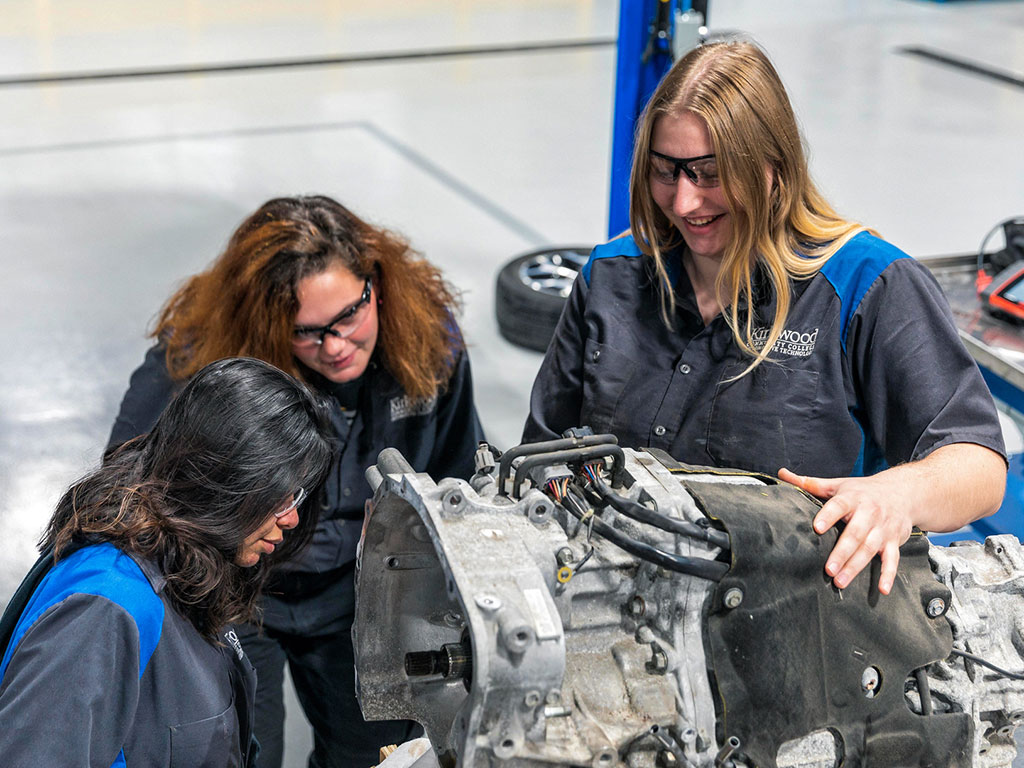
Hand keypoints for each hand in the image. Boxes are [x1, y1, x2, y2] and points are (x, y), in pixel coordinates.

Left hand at [777, 467, 913, 594]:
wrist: (902, 492)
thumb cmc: (862, 491)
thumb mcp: (837, 485)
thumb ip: (809, 483)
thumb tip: (781, 474)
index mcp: (852, 498)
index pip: (839, 506)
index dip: (828, 516)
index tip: (817, 528)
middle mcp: (870, 513)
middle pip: (855, 534)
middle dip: (841, 553)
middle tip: (828, 569)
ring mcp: (883, 528)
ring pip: (870, 548)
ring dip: (856, 566)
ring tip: (840, 581)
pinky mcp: (894, 541)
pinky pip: (892, 559)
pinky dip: (889, 574)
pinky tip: (882, 589)